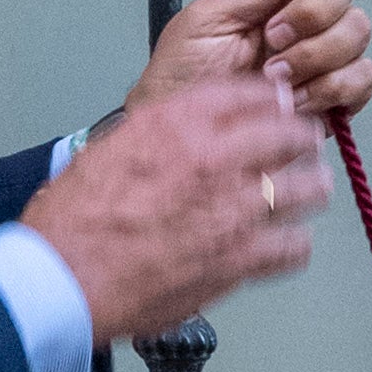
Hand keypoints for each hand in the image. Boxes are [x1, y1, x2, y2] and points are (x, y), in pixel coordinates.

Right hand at [25, 53, 327, 341]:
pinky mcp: (239, 259)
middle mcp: (211, 158)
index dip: (273, 99)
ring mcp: (232, 210)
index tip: (281, 105)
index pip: (249, 93)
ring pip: (305, 188)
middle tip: (303, 147)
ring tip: (306, 192)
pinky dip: (294, 245)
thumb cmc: (72, 222)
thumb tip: (181, 134)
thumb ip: (155, 136)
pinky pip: (293, 246)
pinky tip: (286, 244)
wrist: (63, 279)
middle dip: (300, 140)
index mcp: (175, 124)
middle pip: (290, 135)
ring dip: (308, 188)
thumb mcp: (108, 151)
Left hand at [158, 0, 371, 132]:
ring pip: (358, 28)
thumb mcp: (205, 22)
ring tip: (273, 78)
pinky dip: (330, 89)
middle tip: (271, 38)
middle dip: (313, 10)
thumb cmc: (182, 83)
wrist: (187, 149)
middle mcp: (301, 10)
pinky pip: (363, 77)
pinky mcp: (337, 93)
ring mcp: (323, 51)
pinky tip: (296, 102)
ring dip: (315, 55)